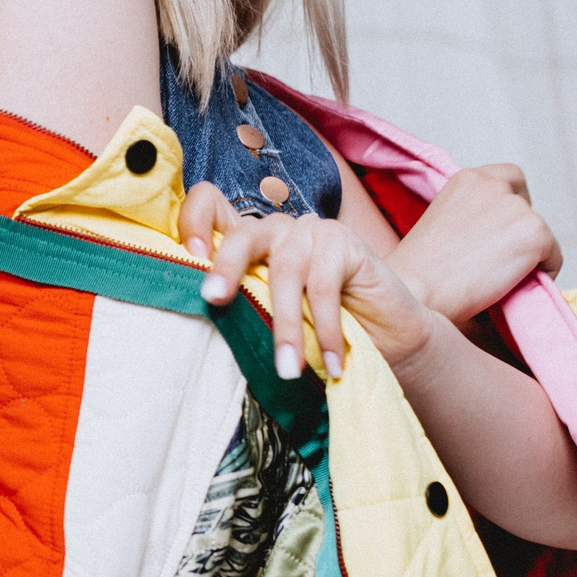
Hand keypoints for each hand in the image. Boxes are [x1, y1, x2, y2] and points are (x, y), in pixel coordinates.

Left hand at [178, 184, 432, 380]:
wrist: (387, 339)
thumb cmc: (319, 333)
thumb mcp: (270, 321)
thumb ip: (240, 308)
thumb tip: (201, 323)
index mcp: (248, 244)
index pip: (211, 207)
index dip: (193, 223)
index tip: (189, 257)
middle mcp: (276, 231)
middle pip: (242, 235)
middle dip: (225, 267)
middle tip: (214, 301)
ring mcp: (311, 231)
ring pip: (286, 270)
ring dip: (286, 326)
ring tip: (288, 369)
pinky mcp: (345, 241)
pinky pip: (324, 285)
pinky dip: (325, 329)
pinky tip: (331, 362)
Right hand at [387, 163, 561, 326]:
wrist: (415, 292)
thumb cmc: (418, 272)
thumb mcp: (441, 224)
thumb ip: (470, 216)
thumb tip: (497, 238)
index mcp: (467, 178)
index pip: (509, 179)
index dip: (510, 206)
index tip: (500, 232)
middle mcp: (493, 184)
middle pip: (527, 206)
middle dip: (519, 231)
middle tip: (501, 262)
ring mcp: (516, 207)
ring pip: (540, 233)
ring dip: (528, 255)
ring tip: (499, 281)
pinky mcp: (534, 231)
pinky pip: (554, 257)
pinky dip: (543, 274)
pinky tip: (512, 288)